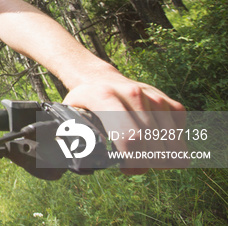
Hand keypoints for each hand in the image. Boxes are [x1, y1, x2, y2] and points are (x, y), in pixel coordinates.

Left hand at [62, 76, 186, 173]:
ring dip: (160, 159)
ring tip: (142, 156)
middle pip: (151, 144)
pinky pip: (179, 136)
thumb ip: (70, 136)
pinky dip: (170, 146)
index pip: (129, 136)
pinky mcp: (171, 103)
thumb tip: (76, 159)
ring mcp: (154, 97)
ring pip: (170, 143)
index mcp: (104, 96)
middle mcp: (132, 94)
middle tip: (132, 166)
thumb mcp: (70, 116)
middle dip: (145, 164)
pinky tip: (153, 142)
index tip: (126, 169)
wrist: (101, 80)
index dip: (133, 162)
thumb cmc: (85, 104)